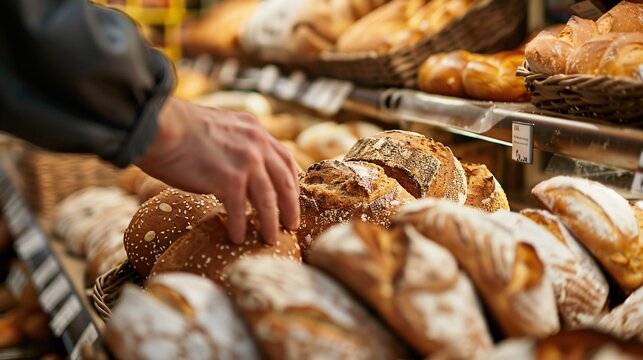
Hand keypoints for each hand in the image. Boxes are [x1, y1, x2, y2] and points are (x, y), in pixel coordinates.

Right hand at [136, 98, 299, 244]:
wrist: (159, 127)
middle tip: (292, 225)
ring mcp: (246, 162)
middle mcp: (257, 144)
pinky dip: (239, 226)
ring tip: (271, 239)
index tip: (292, 198)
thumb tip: (238, 171)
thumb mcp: (219, 128)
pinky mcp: (229, 179)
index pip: (285, 159)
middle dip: (291, 207)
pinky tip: (237, 237)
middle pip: (285, 182)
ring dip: (271, 223)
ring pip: (268, 200)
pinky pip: (240, 210)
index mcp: (255, 130)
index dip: (292, 181)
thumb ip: (235, 145)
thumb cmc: (178, 129)